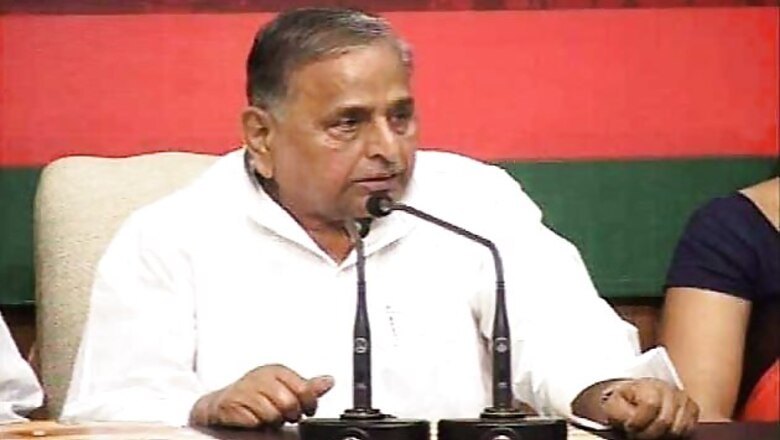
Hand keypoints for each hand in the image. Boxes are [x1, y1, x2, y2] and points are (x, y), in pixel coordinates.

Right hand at [190, 364, 333, 427]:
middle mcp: (261, 378)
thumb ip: (307, 387)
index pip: (304, 389)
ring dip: (272, 422)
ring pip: (272, 414)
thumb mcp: (283, 386)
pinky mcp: (232, 405)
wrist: (220, 404)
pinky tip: (255, 420)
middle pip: (289, 403)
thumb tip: (329, 381)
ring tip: (268, 418)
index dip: (308, 404)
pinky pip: (254, 422)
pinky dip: (257, 425)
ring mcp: (246, 391)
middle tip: (285, 416)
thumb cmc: (254, 394)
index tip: (306, 409)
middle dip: (289, 415)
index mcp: (277, 371)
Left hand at [601, 378, 698, 438]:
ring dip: (661, 435)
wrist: (637, 396)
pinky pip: (688, 429)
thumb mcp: (614, 403)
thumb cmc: (626, 402)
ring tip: (648, 432)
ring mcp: (683, 399)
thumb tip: (628, 420)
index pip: (650, 404)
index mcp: (648, 385)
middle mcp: (669, 389)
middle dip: (648, 433)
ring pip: (677, 428)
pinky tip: (662, 432)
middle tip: (637, 434)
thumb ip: (618, 410)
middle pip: (665, 420)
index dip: (638, 421)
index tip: (629, 427)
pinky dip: (675, 435)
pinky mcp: (692, 409)